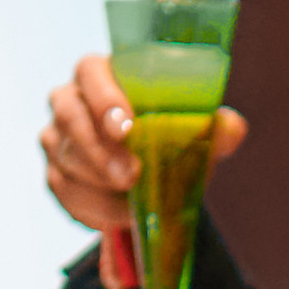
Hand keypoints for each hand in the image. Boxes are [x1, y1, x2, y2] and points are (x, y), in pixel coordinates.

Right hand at [40, 52, 247, 235]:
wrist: (152, 176)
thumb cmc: (167, 139)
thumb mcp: (193, 132)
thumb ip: (211, 128)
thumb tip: (233, 128)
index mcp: (101, 76)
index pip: (91, 72)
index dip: (104, 97)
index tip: (126, 127)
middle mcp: (70, 100)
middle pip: (70, 116)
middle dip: (99, 149)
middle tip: (130, 176)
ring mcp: (57, 138)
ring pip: (65, 157)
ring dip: (98, 183)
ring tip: (131, 202)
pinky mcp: (56, 174)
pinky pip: (65, 191)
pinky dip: (93, 208)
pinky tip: (119, 216)